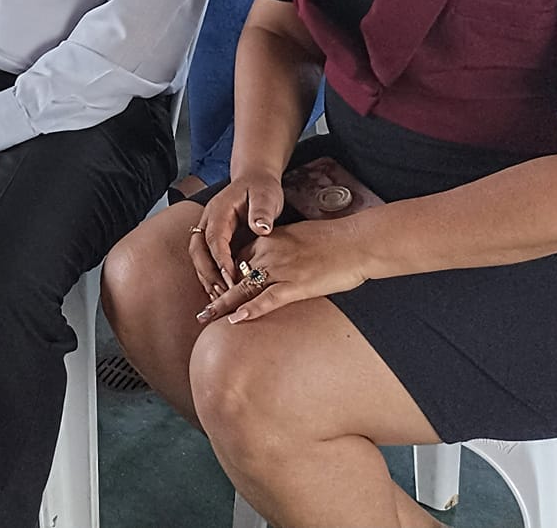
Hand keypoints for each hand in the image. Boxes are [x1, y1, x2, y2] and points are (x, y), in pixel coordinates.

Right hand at [192, 170, 285, 296]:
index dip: (221, 260)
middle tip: (222, 294)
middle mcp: (208, 221)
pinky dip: (211, 276)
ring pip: (199, 257)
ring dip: (207, 278)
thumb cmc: (261, 188)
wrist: (255, 179)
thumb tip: (260, 228)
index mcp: (219, 210)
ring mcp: (208, 230)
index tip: (230, 279)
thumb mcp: (266, 196)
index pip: (214, 238)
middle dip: (208, 274)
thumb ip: (262, 211)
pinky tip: (221, 292)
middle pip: (199, 250)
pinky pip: (206, 260)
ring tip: (220, 298)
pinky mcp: (214, 239)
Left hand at [197, 217, 371, 324]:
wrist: (356, 241)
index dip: (224, 276)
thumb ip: (282, 247)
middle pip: (234, 274)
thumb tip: (276, 261)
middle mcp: (269, 253)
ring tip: (205, 318)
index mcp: (269, 239)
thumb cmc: (333, 240)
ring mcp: (281, 269)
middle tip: (200, 311)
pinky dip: (251, 309)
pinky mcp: (297, 285)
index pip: (237, 258)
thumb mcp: (299, 236)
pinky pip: (268, 299)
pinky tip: (236, 319)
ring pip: (244, 288)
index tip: (212, 290)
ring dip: (223, 304)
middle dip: (216, 292)